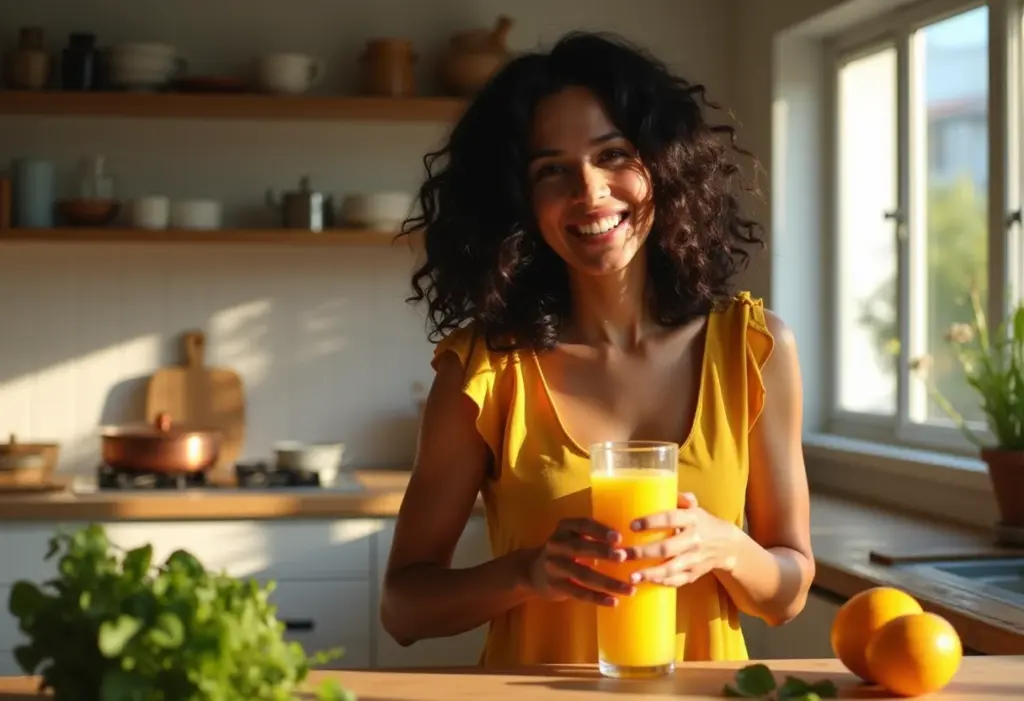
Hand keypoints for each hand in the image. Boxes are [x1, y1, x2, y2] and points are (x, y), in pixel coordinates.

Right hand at [526, 517, 635, 606]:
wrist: (532, 571)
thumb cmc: (564, 551)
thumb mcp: (573, 536)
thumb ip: (594, 537)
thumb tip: (628, 543)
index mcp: (564, 528)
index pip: (583, 524)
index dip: (600, 530)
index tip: (619, 537)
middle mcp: (556, 545)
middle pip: (580, 547)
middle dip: (603, 551)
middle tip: (624, 557)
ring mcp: (554, 566)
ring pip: (583, 574)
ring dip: (608, 582)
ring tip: (630, 589)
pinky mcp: (555, 586)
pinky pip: (579, 593)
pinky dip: (597, 598)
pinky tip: (614, 602)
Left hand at [624, 492, 739, 586]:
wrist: (728, 546)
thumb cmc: (701, 523)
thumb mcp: (694, 508)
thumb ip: (680, 499)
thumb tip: (662, 487)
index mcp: (693, 519)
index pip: (670, 518)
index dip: (651, 522)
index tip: (631, 525)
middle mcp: (694, 540)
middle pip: (666, 548)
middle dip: (642, 552)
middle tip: (622, 554)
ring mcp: (695, 559)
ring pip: (670, 568)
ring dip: (649, 573)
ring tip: (631, 576)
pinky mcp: (695, 574)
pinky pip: (677, 580)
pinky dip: (661, 582)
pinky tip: (645, 583)